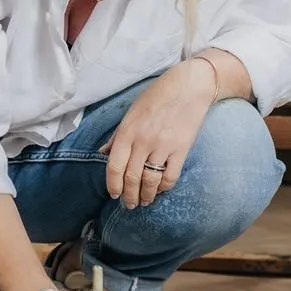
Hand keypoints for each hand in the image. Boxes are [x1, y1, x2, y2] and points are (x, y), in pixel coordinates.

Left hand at [102, 58, 225, 208]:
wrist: (188, 86)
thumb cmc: (156, 96)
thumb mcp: (131, 112)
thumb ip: (117, 135)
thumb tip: (102, 153)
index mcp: (127, 131)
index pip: (114, 166)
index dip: (112, 184)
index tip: (114, 194)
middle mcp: (143, 141)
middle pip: (131, 178)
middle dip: (129, 196)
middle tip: (129, 204)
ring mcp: (163, 146)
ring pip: (150, 181)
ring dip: (146, 196)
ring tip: (144, 202)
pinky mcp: (181, 149)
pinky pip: (170, 176)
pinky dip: (164, 187)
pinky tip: (161, 190)